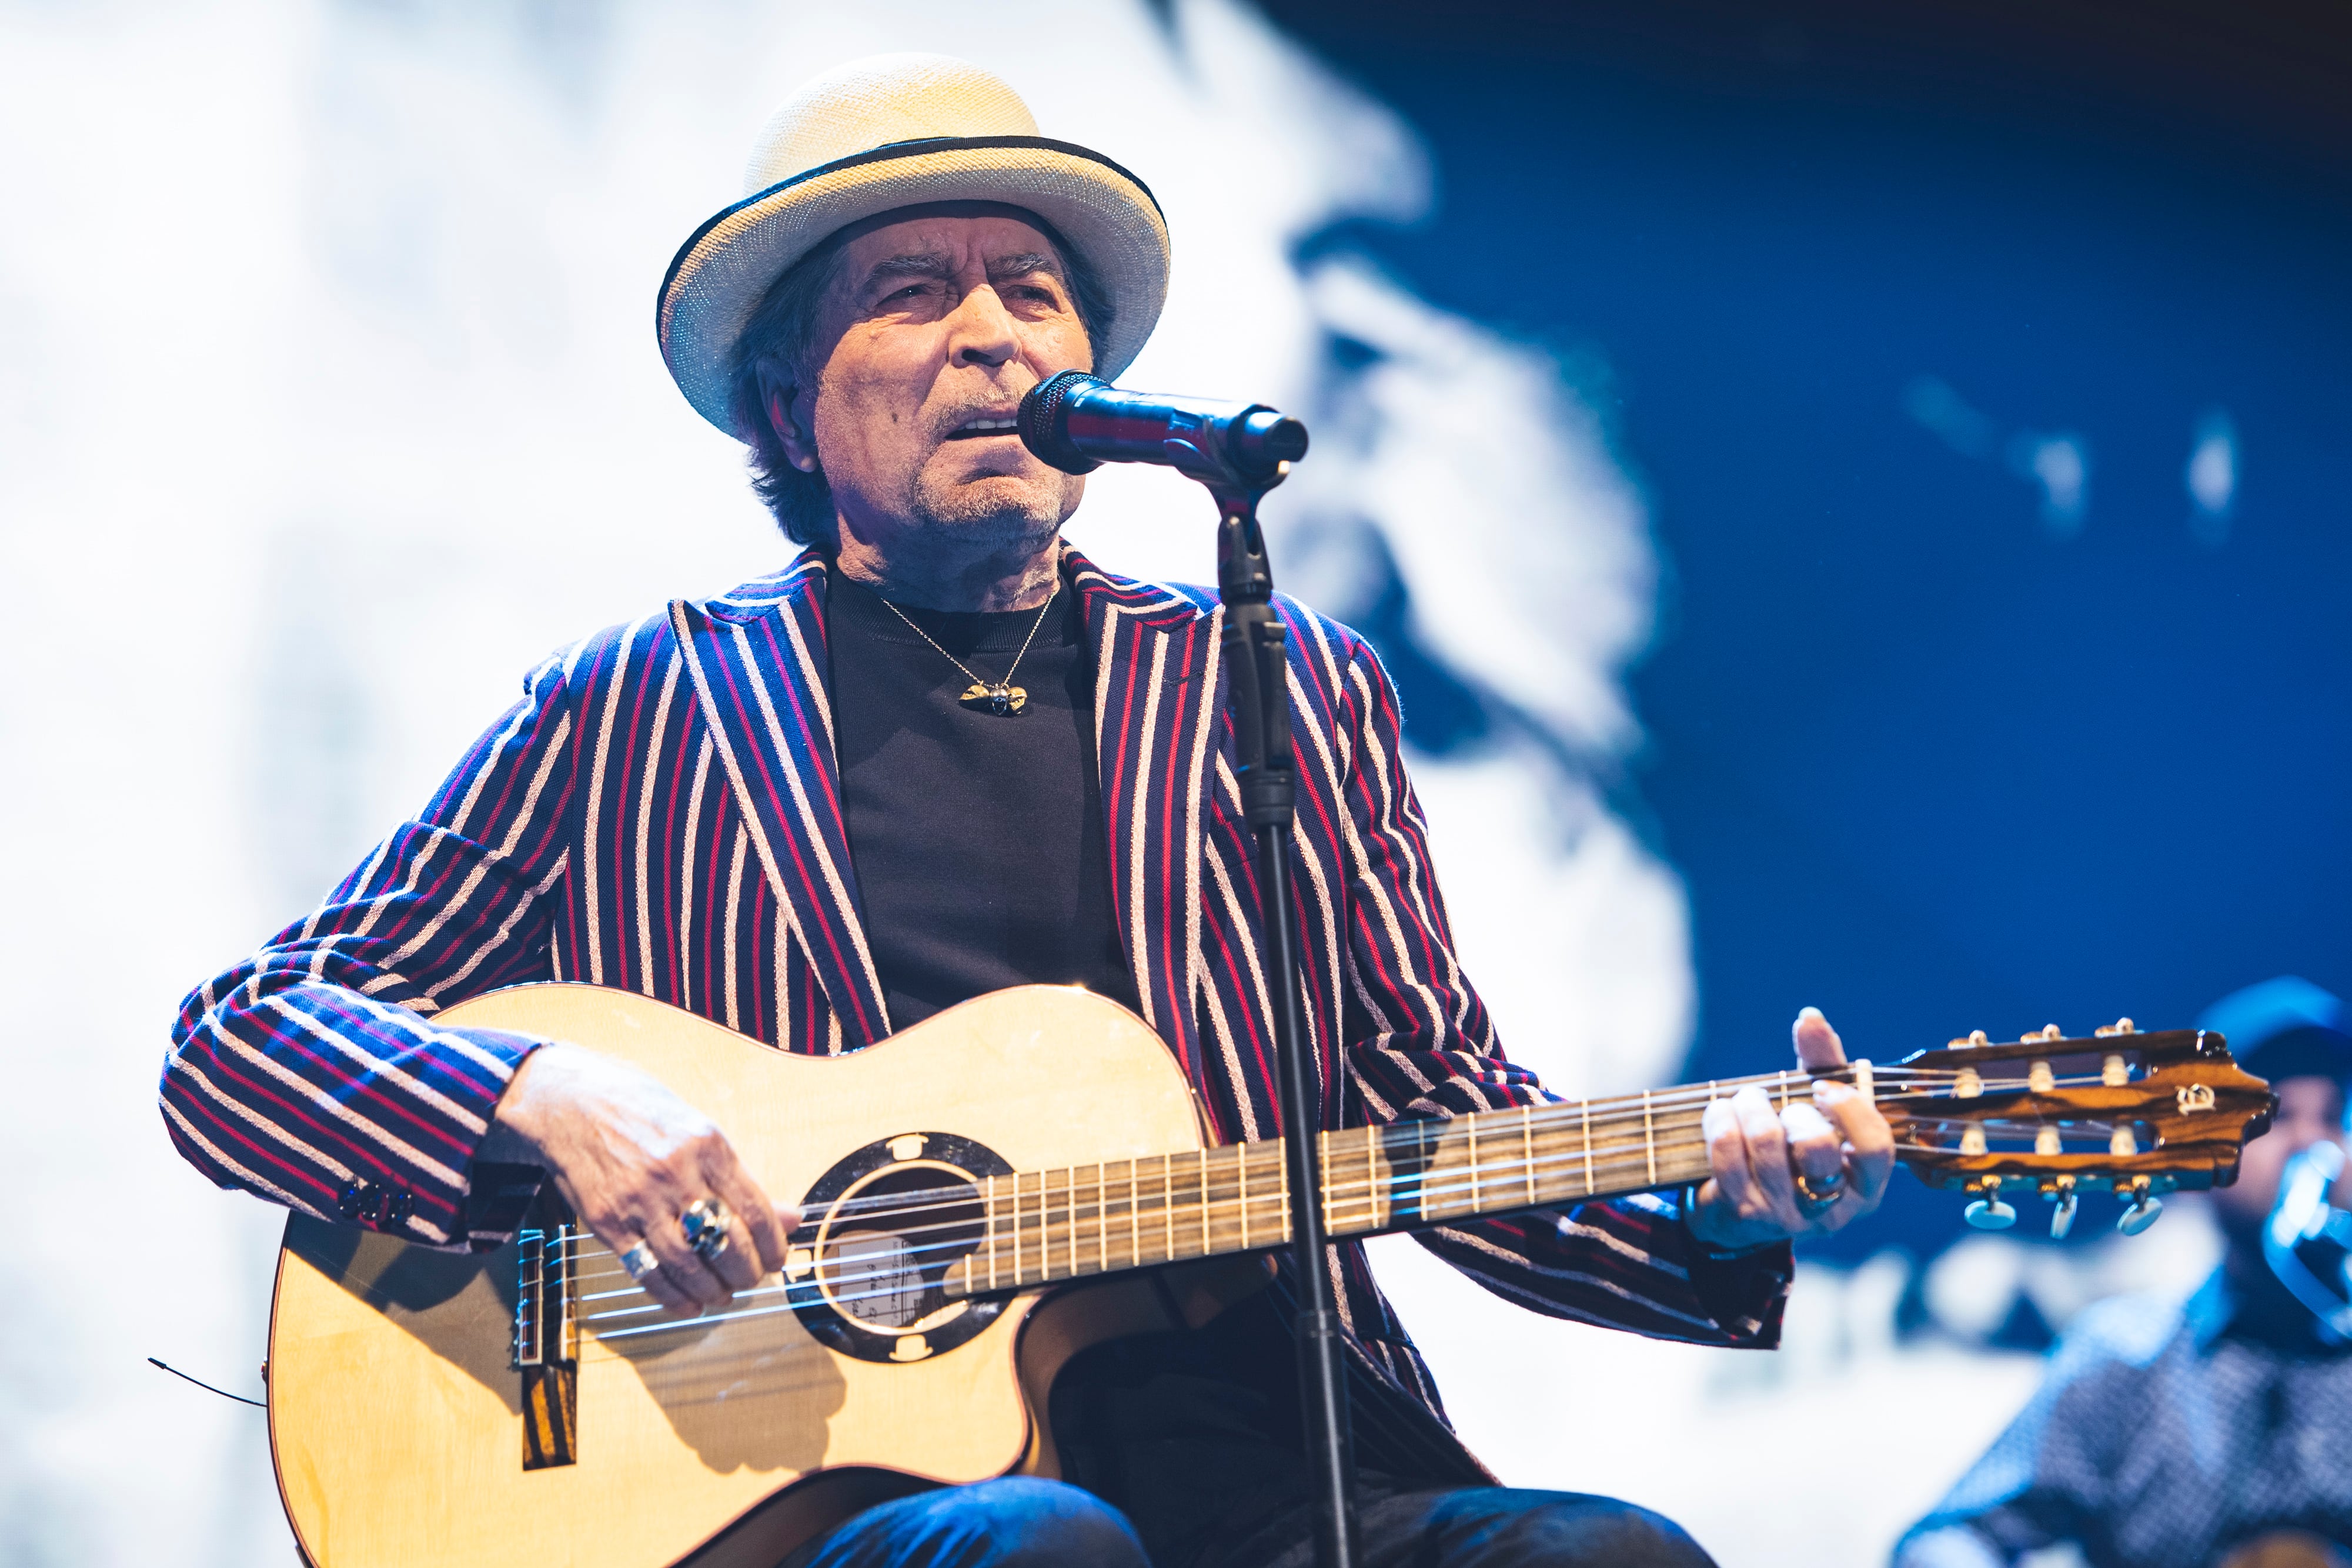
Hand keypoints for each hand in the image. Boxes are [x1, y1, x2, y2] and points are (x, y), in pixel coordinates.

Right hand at [484, 1043, 798, 1314]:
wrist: (570, 1102)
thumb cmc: (641, 1111)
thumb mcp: (698, 1130)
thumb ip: (741, 1178)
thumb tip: (790, 1217)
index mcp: (706, 1146)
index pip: (754, 1209)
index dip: (772, 1244)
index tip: (777, 1259)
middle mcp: (675, 1173)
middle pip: (723, 1242)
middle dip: (745, 1272)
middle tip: (751, 1280)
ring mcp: (638, 1200)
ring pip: (687, 1263)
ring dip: (712, 1290)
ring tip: (723, 1296)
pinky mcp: (607, 1222)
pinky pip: (646, 1271)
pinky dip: (672, 1296)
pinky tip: (688, 1304)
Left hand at [1686, 1007, 1895, 1251]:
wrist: (1734, 1205)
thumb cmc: (1788, 1147)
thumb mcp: (1814, 1109)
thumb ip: (1821, 1063)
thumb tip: (1811, 1018)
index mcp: (1864, 1186)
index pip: (1876, 1148)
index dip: (1850, 1109)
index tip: (1824, 1087)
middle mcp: (1831, 1209)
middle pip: (1817, 1146)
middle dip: (1793, 1110)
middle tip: (1778, 1103)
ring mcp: (1785, 1216)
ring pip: (1767, 1142)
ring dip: (1750, 1106)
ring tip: (1746, 1101)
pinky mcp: (1742, 1213)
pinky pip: (1727, 1150)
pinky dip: (1720, 1119)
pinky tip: (1721, 1114)